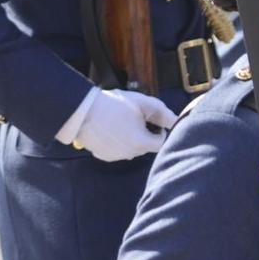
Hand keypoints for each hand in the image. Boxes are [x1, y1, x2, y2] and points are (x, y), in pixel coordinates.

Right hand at [58, 87, 173, 162]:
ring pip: (131, 148)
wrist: (81, 110)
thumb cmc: (113, 105)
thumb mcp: (141, 103)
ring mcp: (115, 157)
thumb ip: (162, 113)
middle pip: (146, 146)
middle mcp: (130, 154)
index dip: (159, 130)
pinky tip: (108, 129)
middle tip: (133, 117)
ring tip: (119, 121)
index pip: (161, 142)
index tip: (150, 119)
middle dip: (144, 133)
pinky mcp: (103, 156)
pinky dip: (116, 142)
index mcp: (142, 143)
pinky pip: (116, 150)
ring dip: (130, 138)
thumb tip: (177, 121)